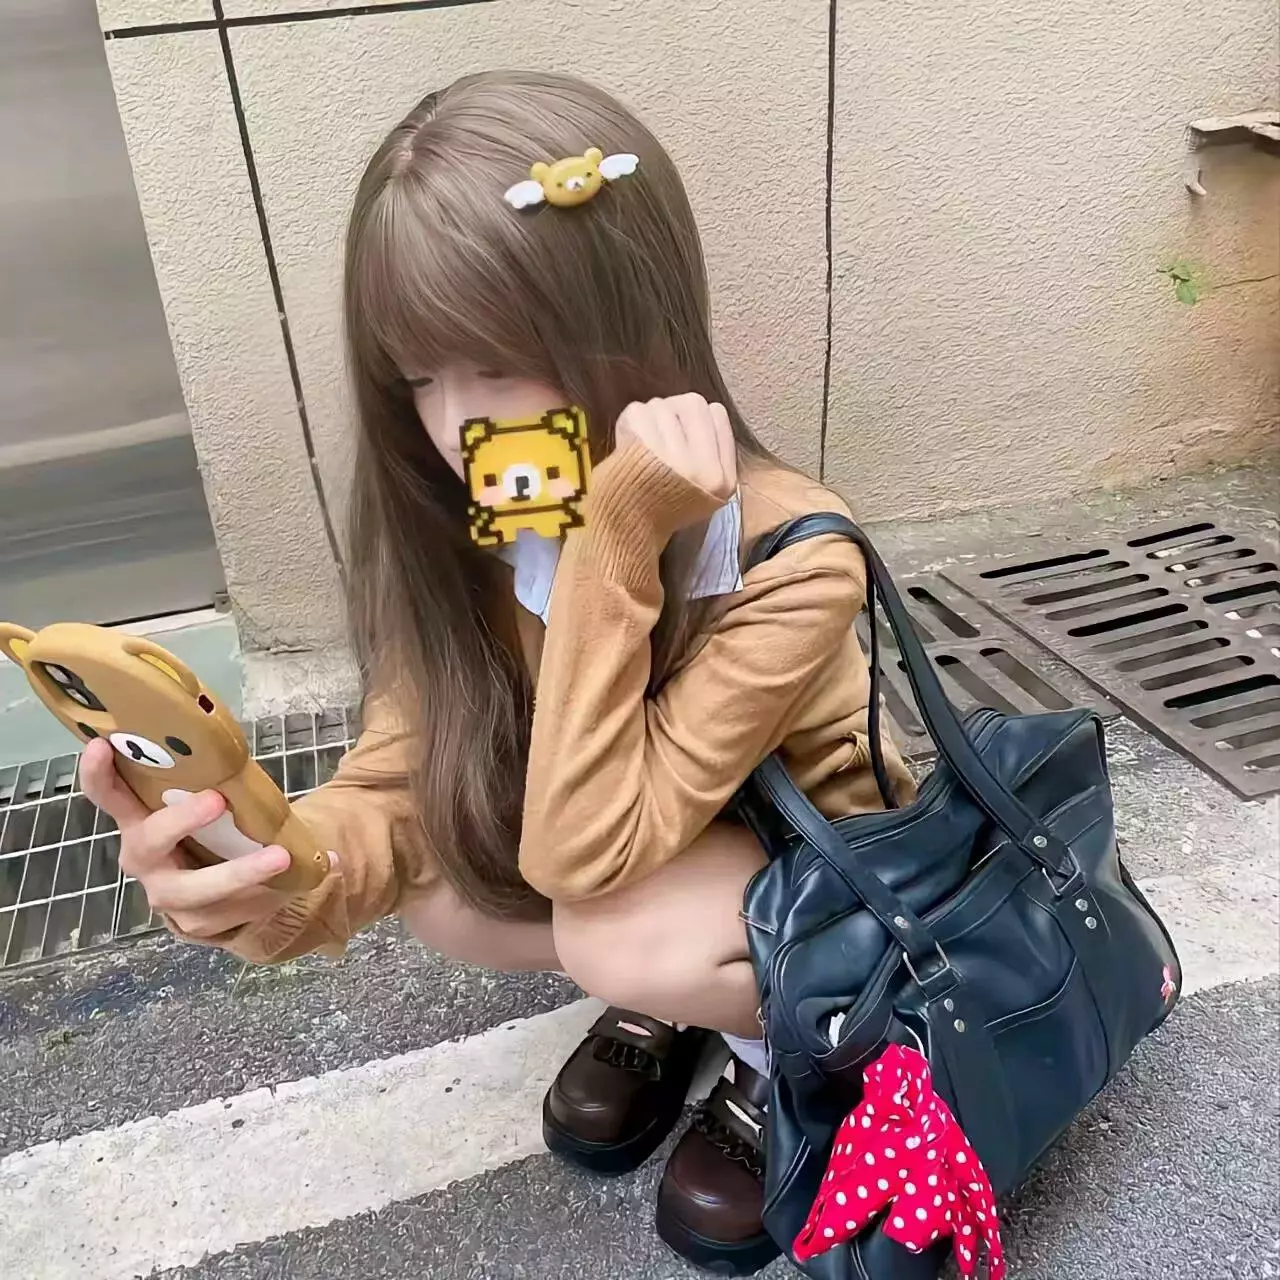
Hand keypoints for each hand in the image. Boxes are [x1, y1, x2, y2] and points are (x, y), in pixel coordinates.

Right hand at [79, 738, 297, 940]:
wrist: (226, 894)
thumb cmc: (216, 831)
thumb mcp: (213, 805)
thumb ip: (220, 781)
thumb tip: (261, 749)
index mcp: (140, 821)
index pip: (110, 796)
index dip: (99, 774)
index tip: (101, 745)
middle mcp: (144, 859)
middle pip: (148, 843)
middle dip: (181, 822)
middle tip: (217, 800)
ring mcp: (165, 896)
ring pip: (194, 891)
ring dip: (240, 873)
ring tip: (282, 857)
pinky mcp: (194, 924)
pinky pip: (230, 913)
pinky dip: (268, 894)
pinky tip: (301, 877)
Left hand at [615, 394, 736, 502]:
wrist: (625, 531)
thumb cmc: (660, 506)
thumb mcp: (703, 492)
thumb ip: (709, 451)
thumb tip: (699, 409)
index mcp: (722, 479)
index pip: (716, 414)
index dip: (693, 417)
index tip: (677, 434)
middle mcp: (704, 469)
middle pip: (692, 403)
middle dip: (671, 411)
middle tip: (656, 434)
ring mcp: (674, 459)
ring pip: (662, 406)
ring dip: (648, 419)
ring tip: (640, 445)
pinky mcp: (645, 452)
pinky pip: (638, 412)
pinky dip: (629, 423)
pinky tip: (627, 445)